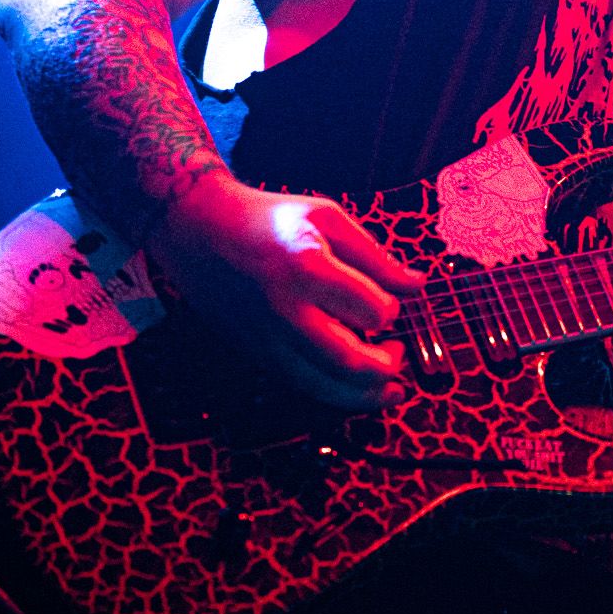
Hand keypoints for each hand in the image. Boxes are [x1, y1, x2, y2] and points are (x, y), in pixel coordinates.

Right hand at [144, 170, 426, 408]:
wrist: (195, 229)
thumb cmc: (269, 218)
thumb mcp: (327, 218)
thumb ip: (374, 256)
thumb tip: (417, 285)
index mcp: (307, 266)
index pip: (370, 309)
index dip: (390, 312)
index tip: (388, 304)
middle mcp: (284, 308)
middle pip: (348, 359)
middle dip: (386, 367)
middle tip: (399, 354)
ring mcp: (265, 335)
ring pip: (322, 385)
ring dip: (364, 396)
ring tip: (390, 390)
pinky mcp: (254, 351)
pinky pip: (299, 384)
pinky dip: (333, 392)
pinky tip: (354, 387)